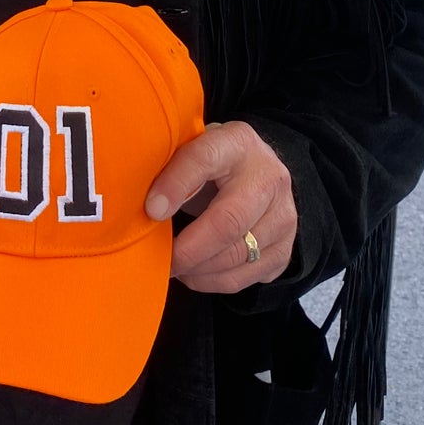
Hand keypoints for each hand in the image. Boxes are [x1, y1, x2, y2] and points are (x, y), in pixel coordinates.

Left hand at [145, 122, 296, 294]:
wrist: (258, 173)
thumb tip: (137, 203)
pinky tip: (193, 273)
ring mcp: (284, 215)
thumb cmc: (211, 163)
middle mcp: (268, 177)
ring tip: (173, 267)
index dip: (175, 185)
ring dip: (197, 269)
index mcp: (237, 142)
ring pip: (238, 254)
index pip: (204, 159)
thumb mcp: (191, 148)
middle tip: (160, 260)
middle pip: (228, 221)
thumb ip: (169, 166)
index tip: (150, 210)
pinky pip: (246, 277)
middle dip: (187, 248)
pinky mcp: (286, 248)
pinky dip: (212, 282)